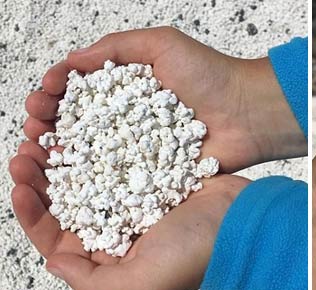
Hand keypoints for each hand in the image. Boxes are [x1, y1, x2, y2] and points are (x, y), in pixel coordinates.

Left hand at [10, 146, 249, 289]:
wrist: (242, 222)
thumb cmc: (196, 255)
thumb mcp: (141, 285)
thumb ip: (92, 282)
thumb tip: (54, 261)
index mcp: (109, 255)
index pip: (57, 237)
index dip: (32, 213)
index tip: (20, 186)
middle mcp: (118, 225)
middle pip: (67, 200)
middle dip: (41, 176)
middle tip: (26, 150)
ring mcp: (134, 195)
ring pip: (86, 173)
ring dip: (64, 154)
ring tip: (47, 133)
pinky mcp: (151, 171)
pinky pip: (115, 153)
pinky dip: (96, 140)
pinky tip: (83, 127)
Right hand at [24, 26, 305, 172]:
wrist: (247, 113)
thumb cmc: (210, 75)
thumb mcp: (161, 45)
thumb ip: (116, 48)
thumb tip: (71, 62)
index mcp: (126, 91)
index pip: (78, 94)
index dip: (54, 97)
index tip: (41, 100)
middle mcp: (128, 122)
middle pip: (78, 126)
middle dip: (49, 127)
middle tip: (34, 129)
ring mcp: (139, 151)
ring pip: (91, 156)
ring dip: (61, 156)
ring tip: (41, 153)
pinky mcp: (153, 177)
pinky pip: (117, 182)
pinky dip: (90, 184)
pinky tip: (68, 183)